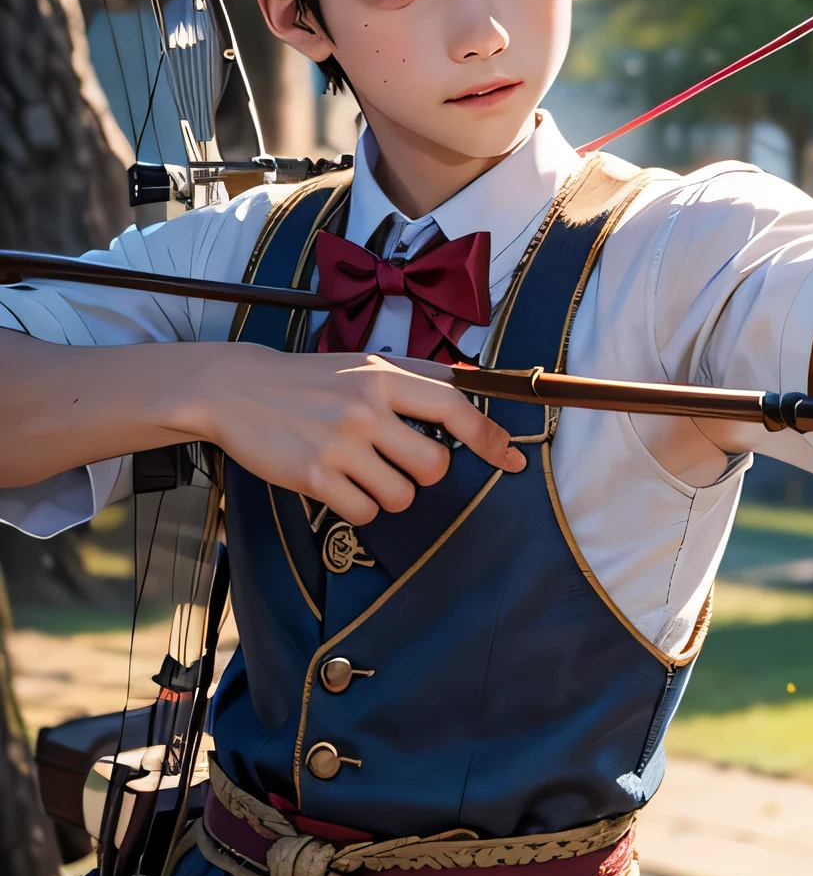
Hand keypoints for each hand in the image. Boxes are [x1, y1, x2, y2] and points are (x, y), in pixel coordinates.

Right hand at [183, 348, 525, 524]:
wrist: (238, 389)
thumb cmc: (310, 380)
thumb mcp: (363, 363)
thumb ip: (417, 376)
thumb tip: (474, 385)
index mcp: (382, 376)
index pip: (453, 406)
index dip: (488, 436)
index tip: (511, 457)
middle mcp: (365, 409)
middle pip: (434, 466)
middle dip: (426, 473)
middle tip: (400, 460)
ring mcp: (339, 444)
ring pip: (402, 496)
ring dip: (391, 492)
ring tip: (363, 470)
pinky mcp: (314, 477)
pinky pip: (365, 512)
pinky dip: (360, 507)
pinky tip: (340, 484)